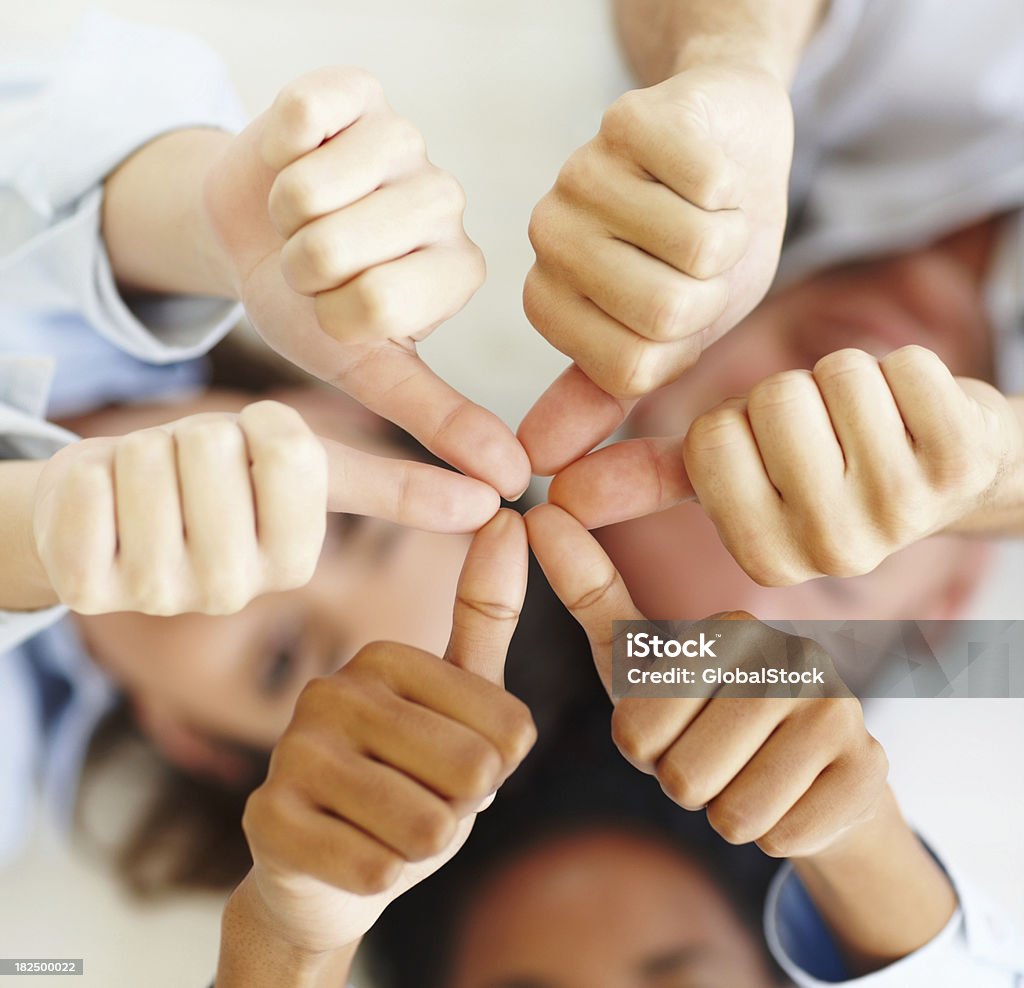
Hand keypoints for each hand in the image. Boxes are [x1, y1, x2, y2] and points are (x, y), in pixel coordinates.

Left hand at [32, 400, 499, 615]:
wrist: (112, 507)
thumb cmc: (221, 480)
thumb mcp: (312, 468)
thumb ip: (399, 486)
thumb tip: (499, 494)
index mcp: (293, 559)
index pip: (287, 451)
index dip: (260, 427)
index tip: (252, 455)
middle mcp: (233, 591)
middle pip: (212, 450)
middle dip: (195, 435)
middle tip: (191, 469)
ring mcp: (158, 598)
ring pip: (149, 463)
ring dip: (141, 450)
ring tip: (152, 485)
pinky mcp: (89, 589)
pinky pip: (87, 493)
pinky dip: (88, 475)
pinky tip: (105, 508)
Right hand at [203, 67, 529, 498]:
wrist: (248, 233)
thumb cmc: (308, 309)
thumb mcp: (369, 373)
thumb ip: (439, 421)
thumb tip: (513, 481)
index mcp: (456, 274)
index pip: (372, 305)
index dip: (325, 314)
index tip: (333, 308)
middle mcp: (445, 202)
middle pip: (335, 247)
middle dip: (297, 266)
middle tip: (312, 261)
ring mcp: (405, 140)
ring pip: (310, 189)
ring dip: (279, 214)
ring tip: (300, 216)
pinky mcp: (359, 88)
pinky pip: (302, 118)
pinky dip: (274, 149)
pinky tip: (294, 160)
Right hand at [238, 510, 534, 953]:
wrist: (320, 875)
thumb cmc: (407, 780)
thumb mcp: (460, 702)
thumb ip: (487, 614)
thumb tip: (510, 514)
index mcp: (385, 658)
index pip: (511, 730)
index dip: (498, 771)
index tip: (451, 764)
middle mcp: (331, 690)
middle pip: (473, 773)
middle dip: (462, 809)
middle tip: (418, 800)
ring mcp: (290, 752)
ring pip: (428, 826)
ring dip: (424, 847)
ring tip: (386, 829)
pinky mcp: (265, 820)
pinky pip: (377, 871)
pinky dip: (380, 879)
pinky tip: (348, 859)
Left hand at [519, 63, 793, 473]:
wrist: (734, 147)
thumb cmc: (702, 257)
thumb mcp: (663, 343)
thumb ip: (602, 397)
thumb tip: (536, 463)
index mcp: (552, 300)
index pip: (626, 365)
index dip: (682, 343)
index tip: (684, 304)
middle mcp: (550, 236)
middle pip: (661, 309)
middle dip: (712, 289)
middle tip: (704, 256)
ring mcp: (580, 172)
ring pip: (693, 246)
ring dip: (729, 233)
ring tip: (709, 212)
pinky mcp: (627, 116)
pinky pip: (707, 181)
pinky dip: (734, 184)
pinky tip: (711, 169)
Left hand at [526, 504, 888, 857]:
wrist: (809, 772)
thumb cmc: (706, 711)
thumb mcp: (642, 660)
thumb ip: (590, 593)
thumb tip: (537, 514)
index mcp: (731, 629)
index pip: (638, 731)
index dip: (645, 750)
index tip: (676, 725)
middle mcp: (792, 656)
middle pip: (684, 776)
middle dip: (686, 784)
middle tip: (716, 755)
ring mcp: (839, 710)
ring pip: (733, 813)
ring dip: (728, 811)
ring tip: (751, 773)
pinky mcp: (869, 769)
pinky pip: (781, 836)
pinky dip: (774, 833)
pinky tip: (793, 796)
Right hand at [549, 345, 1023, 583]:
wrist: (947, 470)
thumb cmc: (823, 464)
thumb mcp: (727, 473)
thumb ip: (641, 479)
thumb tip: (552, 492)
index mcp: (765, 556)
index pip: (712, 438)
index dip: (738, 422)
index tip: (772, 453)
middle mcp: (832, 551)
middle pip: (773, 402)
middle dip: (793, 395)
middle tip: (826, 434)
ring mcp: (904, 512)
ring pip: (836, 379)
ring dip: (847, 379)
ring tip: (866, 424)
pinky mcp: (962, 464)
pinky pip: (906, 367)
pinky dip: (905, 368)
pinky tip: (915, 414)